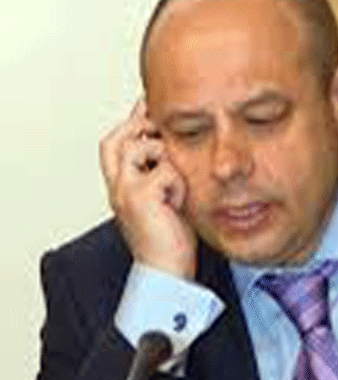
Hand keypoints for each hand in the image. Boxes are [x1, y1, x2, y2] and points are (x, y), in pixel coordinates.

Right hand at [100, 99, 196, 278]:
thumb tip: (175, 148)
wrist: (166, 271)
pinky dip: (179, 184)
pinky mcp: (140, 197)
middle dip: (142, 129)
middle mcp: (117, 185)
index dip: (132, 122)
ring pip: (143, 147)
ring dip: (167, 160)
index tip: (149, 107)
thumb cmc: (170, 239)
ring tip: (176, 188)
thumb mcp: (167, 198)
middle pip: (119, 137)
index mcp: (120, 185)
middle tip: (165, 131)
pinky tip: (179, 204)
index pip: (116, 142)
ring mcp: (125, 190)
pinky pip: (166, 171)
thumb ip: (164, 173)